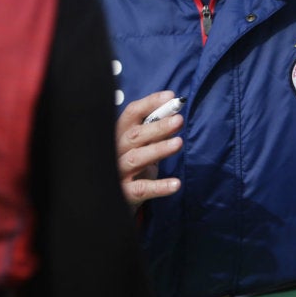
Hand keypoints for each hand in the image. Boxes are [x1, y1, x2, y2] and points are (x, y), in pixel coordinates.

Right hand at [116, 90, 183, 208]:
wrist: (116, 199)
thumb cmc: (133, 167)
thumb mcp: (141, 146)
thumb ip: (153, 132)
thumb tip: (174, 114)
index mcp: (120, 134)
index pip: (132, 113)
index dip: (150, 103)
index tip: (170, 97)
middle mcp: (116, 150)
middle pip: (135, 135)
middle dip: (158, 126)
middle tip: (179, 120)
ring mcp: (118, 172)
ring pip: (136, 158)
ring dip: (158, 149)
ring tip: (179, 143)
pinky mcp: (124, 193)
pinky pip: (141, 189)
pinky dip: (159, 187)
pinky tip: (176, 184)